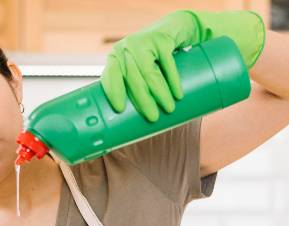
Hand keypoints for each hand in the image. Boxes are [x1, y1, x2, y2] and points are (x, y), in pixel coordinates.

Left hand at [100, 10, 265, 121]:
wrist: (175, 30)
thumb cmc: (157, 61)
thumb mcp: (145, 74)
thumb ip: (141, 93)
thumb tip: (137, 131)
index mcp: (117, 59)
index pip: (110, 76)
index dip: (113, 91)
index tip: (120, 109)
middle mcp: (126, 48)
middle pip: (132, 77)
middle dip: (142, 99)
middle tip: (153, 118)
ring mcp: (144, 41)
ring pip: (148, 70)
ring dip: (159, 92)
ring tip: (169, 109)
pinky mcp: (162, 38)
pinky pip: (166, 60)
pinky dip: (172, 78)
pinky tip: (177, 92)